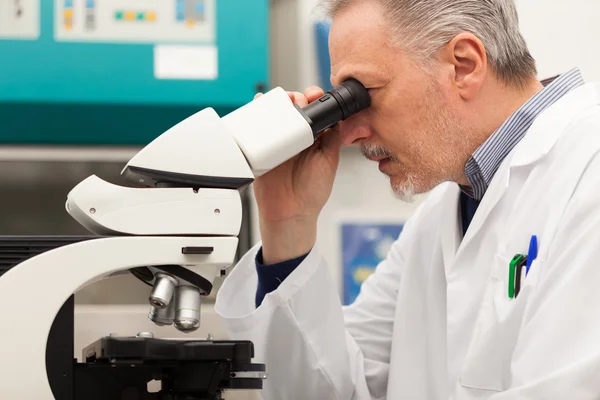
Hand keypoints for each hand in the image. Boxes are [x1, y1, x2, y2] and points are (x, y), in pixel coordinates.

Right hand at [253, 87, 342, 263]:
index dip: (314, 99)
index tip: (314, 95)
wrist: (289, 212)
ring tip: (282, 100)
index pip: (314, 110)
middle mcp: (297, 137)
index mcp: (315, 137)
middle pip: (293, 107)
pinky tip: (259, 104)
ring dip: (277, 102)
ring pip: (276, 114)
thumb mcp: (329, 162)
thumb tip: (341, 118)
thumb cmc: (311, 192)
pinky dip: (256, 113)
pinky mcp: (261, 147)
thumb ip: (333, 139)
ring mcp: (278, 141)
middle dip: (295, 97)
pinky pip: (257, 127)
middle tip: (297, 100)